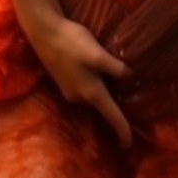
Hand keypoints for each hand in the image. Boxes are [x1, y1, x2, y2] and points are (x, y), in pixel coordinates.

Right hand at [31, 15, 134, 148]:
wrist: (43, 32)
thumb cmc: (72, 41)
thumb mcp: (97, 53)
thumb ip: (114, 67)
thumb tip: (129, 76)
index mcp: (90, 92)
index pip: (111, 116)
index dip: (122, 131)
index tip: (128, 145)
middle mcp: (79, 96)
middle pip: (103, 109)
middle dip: (116, 115)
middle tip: (134, 115)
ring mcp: (69, 90)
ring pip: (94, 99)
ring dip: (106, 100)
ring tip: (122, 98)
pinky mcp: (65, 82)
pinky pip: (86, 92)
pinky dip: (97, 91)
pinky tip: (104, 82)